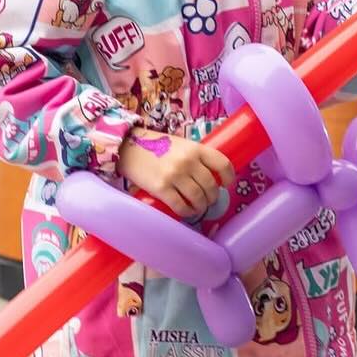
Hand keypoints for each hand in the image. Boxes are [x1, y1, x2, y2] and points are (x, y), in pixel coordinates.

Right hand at [118, 131, 235, 218]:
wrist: (128, 148)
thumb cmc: (156, 146)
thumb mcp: (180, 144)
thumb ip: (194, 156)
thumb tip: (209, 175)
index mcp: (195, 148)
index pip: (222, 163)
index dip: (228, 176)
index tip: (226, 184)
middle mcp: (188, 162)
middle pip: (211, 186)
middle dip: (213, 197)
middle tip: (209, 200)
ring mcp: (175, 176)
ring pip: (198, 198)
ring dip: (201, 207)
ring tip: (199, 208)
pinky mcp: (162, 189)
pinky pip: (181, 206)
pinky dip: (187, 212)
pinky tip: (187, 211)